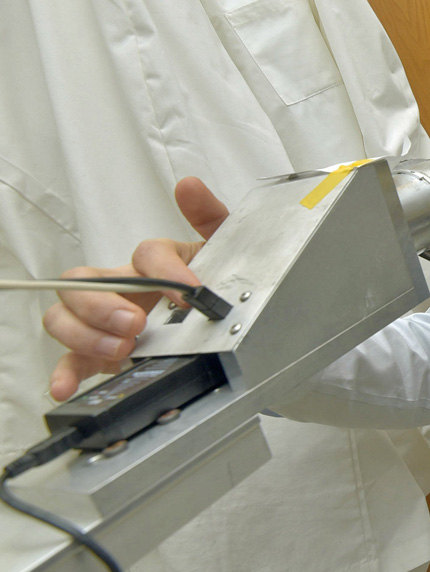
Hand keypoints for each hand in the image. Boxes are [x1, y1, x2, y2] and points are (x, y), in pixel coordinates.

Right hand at [43, 178, 229, 400]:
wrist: (221, 319)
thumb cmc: (214, 279)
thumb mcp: (224, 250)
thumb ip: (211, 217)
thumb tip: (189, 186)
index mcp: (155, 263)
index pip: (147, 254)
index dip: (165, 271)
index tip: (189, 292)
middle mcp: (122, 287)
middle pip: (85, 281)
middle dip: (104, 303)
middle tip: (136, 323)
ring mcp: (104, 319)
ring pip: (66, 315)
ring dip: (85, 332)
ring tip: (122, 348)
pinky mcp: (99, 351)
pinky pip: (70, 359)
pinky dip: (64, 372)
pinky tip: (64, 385)